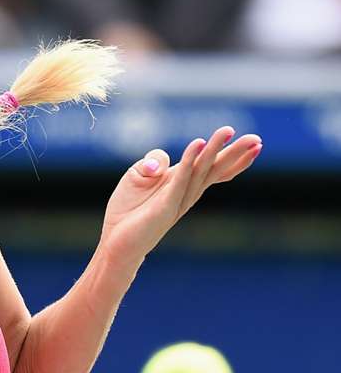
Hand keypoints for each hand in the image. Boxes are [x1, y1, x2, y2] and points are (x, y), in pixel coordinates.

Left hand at [100, 126, 261, 263]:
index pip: (212, 167)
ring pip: (200, 170)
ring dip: (214, 150)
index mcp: (183, 182)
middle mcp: (185, 192)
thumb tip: (161, 164)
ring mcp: (178, 200)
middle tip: (257, 139)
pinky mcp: (165, 206)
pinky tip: (198, 144)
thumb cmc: (128, 209)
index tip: (256, 142)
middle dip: (235, 153)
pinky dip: (188, 161)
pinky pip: (179, 179)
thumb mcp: (139, 174)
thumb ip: (154, 161)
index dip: (233, 156)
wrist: (115, 240)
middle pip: (214, 169)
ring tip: (227, 131)